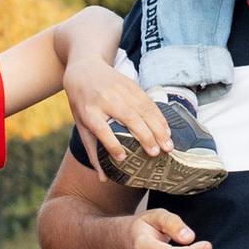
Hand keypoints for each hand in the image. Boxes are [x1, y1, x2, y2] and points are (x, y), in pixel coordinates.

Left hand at [67, 57, 171, 178]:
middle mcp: (105, 99)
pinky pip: (148, 102)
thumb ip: (92, 151)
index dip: (112, 145)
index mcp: (88, 111)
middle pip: (128, 118)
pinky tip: (166, 130)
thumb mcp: (81, 125)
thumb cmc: (82, 103)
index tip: (122, 159)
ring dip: (157, 128)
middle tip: (156, 154)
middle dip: (144, 137)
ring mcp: (119, 90)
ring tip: (167, 145)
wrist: (84, 69)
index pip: (101, 129)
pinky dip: (159, 117)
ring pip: (143, 109)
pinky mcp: (131, 84)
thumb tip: (103, 179)